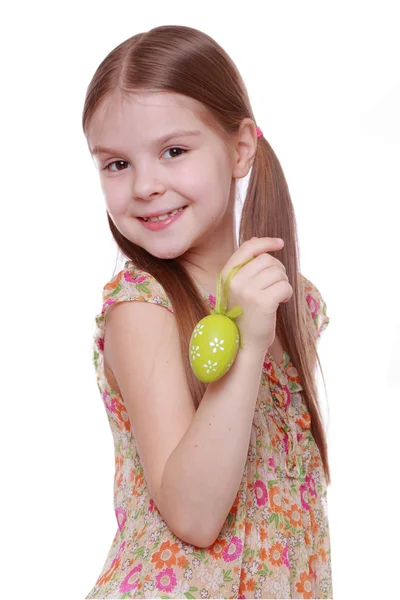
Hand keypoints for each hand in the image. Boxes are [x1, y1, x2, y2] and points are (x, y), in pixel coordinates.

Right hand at [220, 237, 292, 354]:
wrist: (243, 344)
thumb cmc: (244, 314)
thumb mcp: (239, 287)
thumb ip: (246, 265)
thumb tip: (256, 240)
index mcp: (227, 274)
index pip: (248, 248)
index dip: (266, 242)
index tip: (280, 243)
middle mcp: (235, 281)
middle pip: (268, 260)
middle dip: (278, 270)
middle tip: (276, 286)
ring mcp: (248, 291)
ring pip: (278, 272)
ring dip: (283, 283)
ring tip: (276, 296)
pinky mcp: (262, 302)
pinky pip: (285, 285)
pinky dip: (287, 293)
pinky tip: (280, 302)